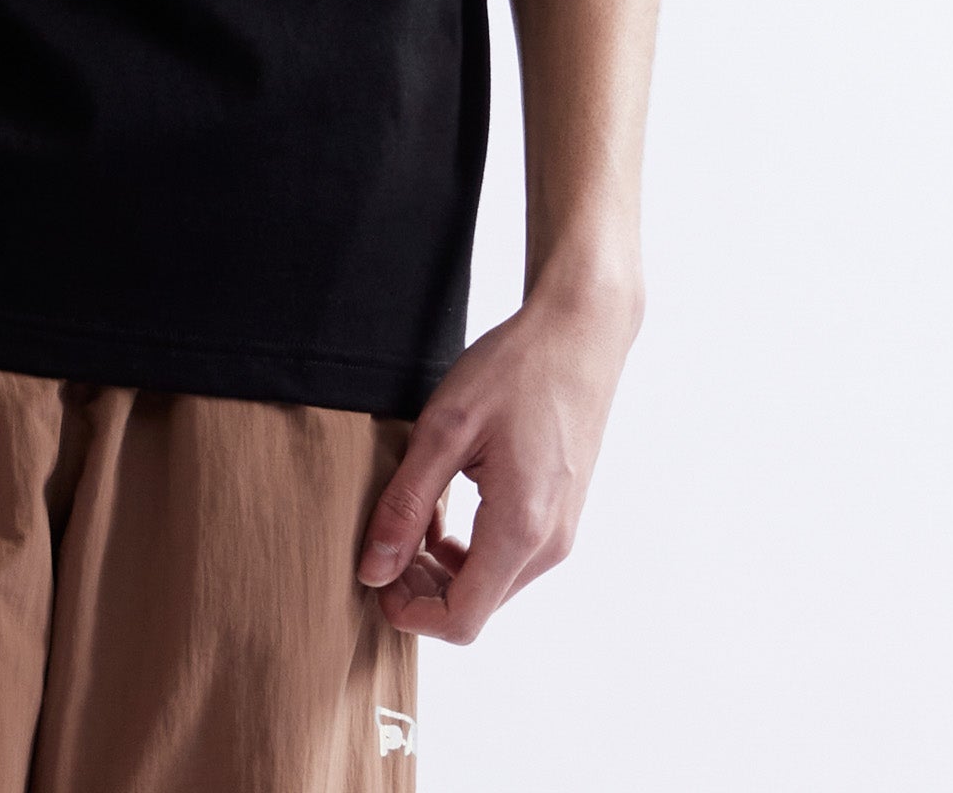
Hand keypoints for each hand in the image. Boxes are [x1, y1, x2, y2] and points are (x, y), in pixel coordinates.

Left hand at [355, 271, 640, 640]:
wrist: (580, 332)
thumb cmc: (516, 368)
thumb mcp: (445, 428)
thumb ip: (407, 504)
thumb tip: (372, 569)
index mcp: (521, 529)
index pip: (461, 620)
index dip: (409, 613)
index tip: (374, 576)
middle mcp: (549, 544)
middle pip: (475, 607)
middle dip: (420, 589)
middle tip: (382, 541)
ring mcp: (561, 531)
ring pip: (491, 584)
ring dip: (443, 569)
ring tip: (409, 516)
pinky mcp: (561, 514)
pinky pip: (509, 556)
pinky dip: (469, 548)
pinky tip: (442, 505)